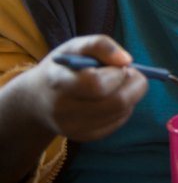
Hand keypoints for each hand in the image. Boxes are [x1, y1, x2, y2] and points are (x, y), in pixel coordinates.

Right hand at [29, 36, 146, 140]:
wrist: (37, 99)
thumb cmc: (63, 67)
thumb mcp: (75, 47)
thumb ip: (101, 45)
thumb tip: (127, 60)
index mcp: (59, 83)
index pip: (97, 85)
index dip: (117, 74)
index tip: (121, 65)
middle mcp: (64, 111)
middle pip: (117, 103)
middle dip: (134, 85)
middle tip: (131, 74)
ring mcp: (74, 128)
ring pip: (122, 112)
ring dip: (131, 95)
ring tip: (119, 84)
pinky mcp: (84, 137)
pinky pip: (118, 122)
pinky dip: (125, 108)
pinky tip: (112, 98)